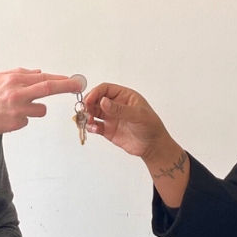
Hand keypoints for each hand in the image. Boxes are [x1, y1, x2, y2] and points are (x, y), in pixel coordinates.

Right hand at [0, 69, 83, 141]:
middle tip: (79, 86)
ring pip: (41, 109)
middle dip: (67, 87)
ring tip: (17, 108)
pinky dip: (22, 118)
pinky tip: (8, 116)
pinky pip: (28, 120)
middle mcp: (17, 93)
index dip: (61, 79)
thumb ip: (19, 74)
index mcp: (13, 80)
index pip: (43, 77)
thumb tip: (39, 73)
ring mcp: (18, 110)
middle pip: (49, 89)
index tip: (73, 79)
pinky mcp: (17, 123)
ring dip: (35, 108)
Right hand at [83, 83, 190, 207]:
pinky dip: (91, 126)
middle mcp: (115, 105)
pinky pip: (95, 125)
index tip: (89, 100)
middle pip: (96, 100)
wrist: (153, 146)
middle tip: (83, 110)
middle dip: (88, 104)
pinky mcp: (108, 130)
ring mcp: (111, 117)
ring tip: (87, 121)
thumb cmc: (151, 127)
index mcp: (124, 96)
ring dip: (87, 115)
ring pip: (93, 112)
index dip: (96, 93)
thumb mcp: (138, 115)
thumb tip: (103, 102)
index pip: (106, 89)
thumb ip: (120, 109)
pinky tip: (94, 129)